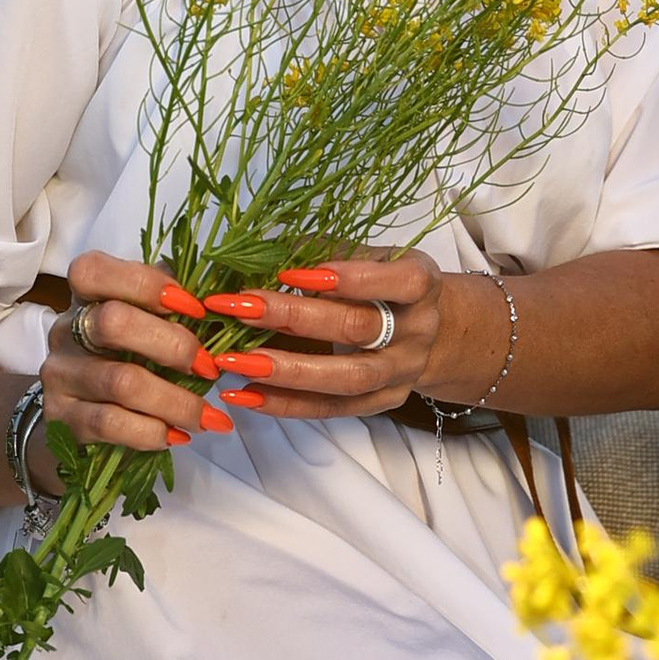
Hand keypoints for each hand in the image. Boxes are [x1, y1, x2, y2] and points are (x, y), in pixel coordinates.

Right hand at [38, 248, 223, 472]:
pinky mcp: (63, 418)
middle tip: (208, 367)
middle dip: (173, 345)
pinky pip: (111, 424)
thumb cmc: (126, 357)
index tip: (195, 309)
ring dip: (175, 401)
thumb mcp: (144, 321)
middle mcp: (66, 331)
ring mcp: (60, 375)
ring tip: (207, 416)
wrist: (82, 413)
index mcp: (86, 296)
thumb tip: (218, 300)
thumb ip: (171, 303)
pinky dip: (152, 432)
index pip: (95, 271)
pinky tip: (177, 434)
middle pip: (113, 322)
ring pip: (121, 382)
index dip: (146, 285)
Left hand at [194, 247, 473, 423]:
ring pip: (346, 378)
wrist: (425, 333)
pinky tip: (244, 394)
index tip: (289, 273)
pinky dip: (285, 403)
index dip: (347, 278)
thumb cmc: (383, 283)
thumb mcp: (367, 256)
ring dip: (285, 371)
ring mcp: (400, 373)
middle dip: (295, 319)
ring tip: (233, 361)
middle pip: (358, 329)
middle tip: (242, 309)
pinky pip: (331, 409)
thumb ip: (323, 252)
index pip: (395, 282)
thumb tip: (259, 250)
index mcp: (420, 284)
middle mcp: (417, 331)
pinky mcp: (380, 403)